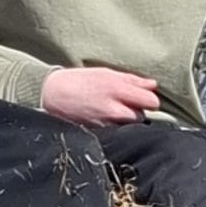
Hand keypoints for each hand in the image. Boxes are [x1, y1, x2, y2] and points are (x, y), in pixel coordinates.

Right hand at [38, 66, 161, 126]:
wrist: (52, 95)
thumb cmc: (78, 81)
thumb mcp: (105, 73)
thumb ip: (132, 80)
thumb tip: (152, 85)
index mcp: (118, 89)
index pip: (151, 101)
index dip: (149, 99)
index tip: (143, 97)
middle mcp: (114, 109)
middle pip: (142, 116)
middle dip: (136, 110)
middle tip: (125, 103)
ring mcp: (106, 123)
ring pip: (129, 125)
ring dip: (126, 119)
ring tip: (113, 110)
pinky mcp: (99, 133)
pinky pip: (116, 131)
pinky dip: (114, 125)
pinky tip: (104, 117)